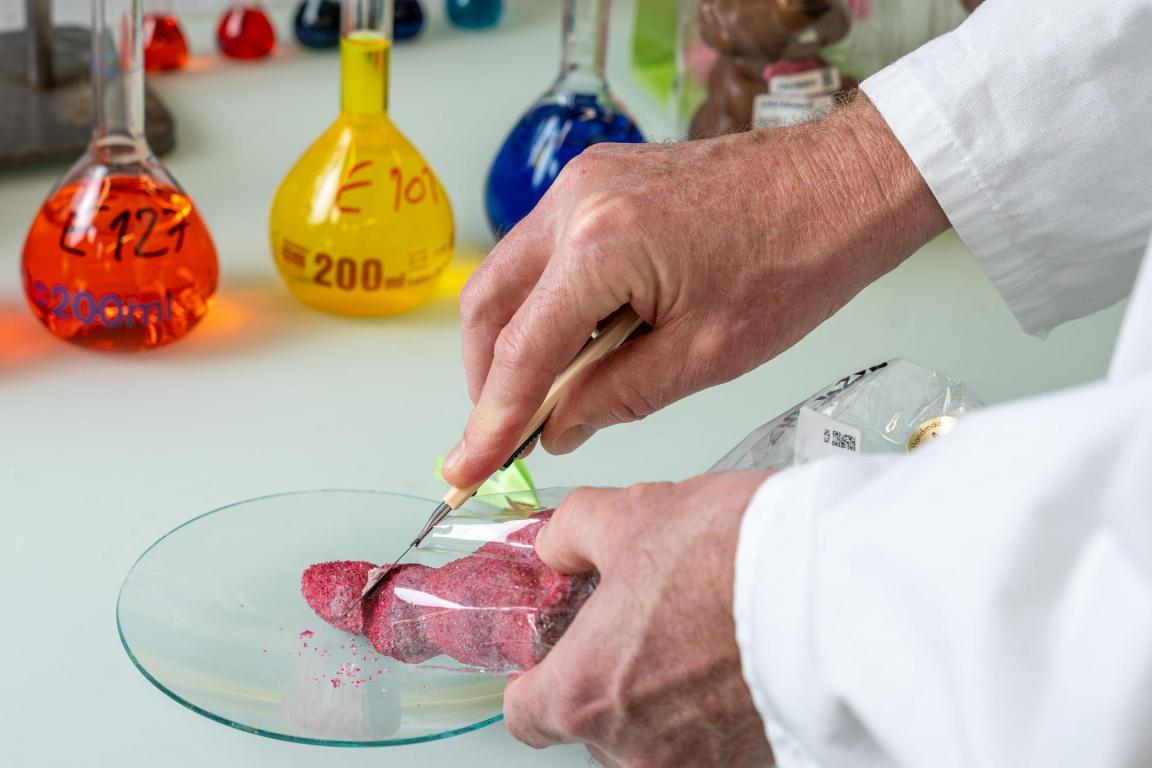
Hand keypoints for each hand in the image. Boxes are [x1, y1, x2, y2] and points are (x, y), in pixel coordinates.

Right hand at [444, 95, 947, 488]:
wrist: (843, 184)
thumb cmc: (797, 262)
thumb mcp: (706, 354)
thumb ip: (616, 396)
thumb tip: (557, 427)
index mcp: (601, 246)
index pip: (521, 351)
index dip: (489, 420)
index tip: (464, 467)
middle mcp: (576, 201)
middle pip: (489, 304)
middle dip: (487, 376)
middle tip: (505, 434)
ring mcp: (584, 181)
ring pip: (511, 274)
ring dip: (515, 339)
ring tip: (550, 393)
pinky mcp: (601, 179)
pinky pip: (545, 250)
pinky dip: (546, 302)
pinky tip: (578, 341)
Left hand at [503, 470, 775, 766]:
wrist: (832, 583)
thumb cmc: (730, 555)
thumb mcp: (628, 515)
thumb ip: (571, 535)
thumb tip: (558, 546)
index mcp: (585, 694)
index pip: (524, 717)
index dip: (536, 680)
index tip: (554, 656)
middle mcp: (635, 749)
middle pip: (594, 731)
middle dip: (610, 682)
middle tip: (642, 630)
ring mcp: (698, 765)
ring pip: (655, 741)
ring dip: (665, 703)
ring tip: (700, 641)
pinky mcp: (754, 766)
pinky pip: (714, 745)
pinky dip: (718, 714)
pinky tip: (738, 663)